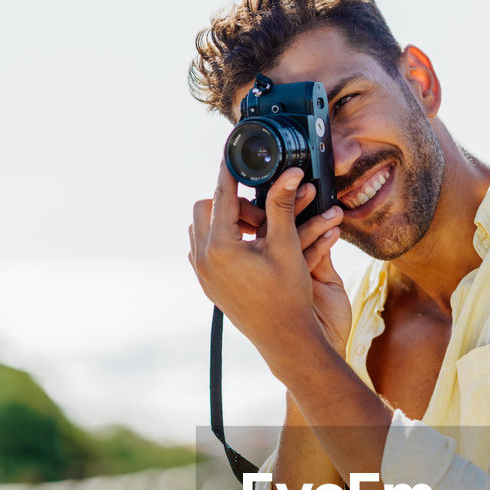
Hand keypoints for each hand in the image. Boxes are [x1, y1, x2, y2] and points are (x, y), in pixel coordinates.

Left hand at [189, 162, 349, 369]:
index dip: (229, 169)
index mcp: (220, 246)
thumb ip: (281, 205)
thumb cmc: (288, 295)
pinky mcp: (206, 285)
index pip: (222, 194)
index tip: (231, 151)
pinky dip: (219, 240)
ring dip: (223, 220)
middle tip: (258, 211)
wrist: (285, 338)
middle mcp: (204, 259)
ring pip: (201, 228)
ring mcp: (202, 274)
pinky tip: (245, 246)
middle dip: (230, 202)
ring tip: (254, 229)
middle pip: (205, 207)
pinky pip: (202, 249)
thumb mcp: (286, 245)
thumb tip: (288, 172)